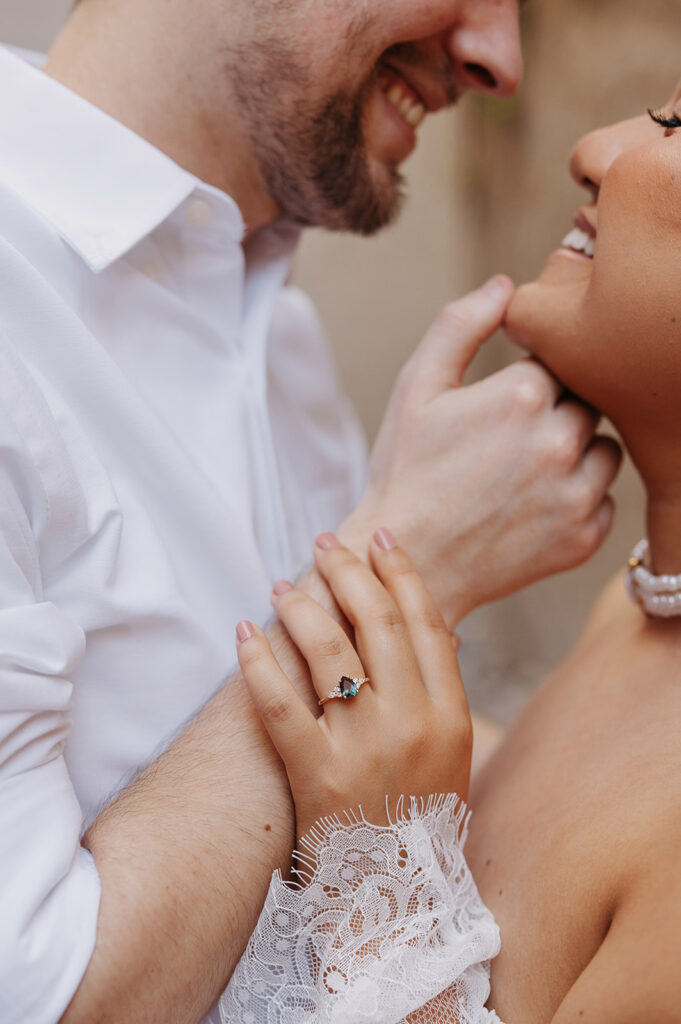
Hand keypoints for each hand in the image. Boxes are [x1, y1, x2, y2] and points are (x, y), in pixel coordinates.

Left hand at [235, 530, 471, 842]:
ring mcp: (363, 748)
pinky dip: (257, 660)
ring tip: (280, 585)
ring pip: (327, 650)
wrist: (397, 903)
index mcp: (451, 715)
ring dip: (300, 605)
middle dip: (348, 572)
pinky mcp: (316, 774)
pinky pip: (279, 702)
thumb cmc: (420, 824)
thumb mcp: (453, 758)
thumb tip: (429, 629)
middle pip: (377, 623)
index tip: (381, 540)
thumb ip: (441, 695)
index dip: (401, 574)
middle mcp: (412, 723)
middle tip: (325, 545)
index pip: (426, 622)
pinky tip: (243, 632)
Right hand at [340, 277, 621, 625]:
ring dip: (575, 453)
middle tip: (509, 439)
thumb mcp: (416, 387)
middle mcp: (558, 442)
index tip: (504, 402)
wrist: (408, 561)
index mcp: (520, 396)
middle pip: (587, 400)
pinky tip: (533, 506)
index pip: (560, 358)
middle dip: (556, 412)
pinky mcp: (584, 538)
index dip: (530, 376)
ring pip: (604, 448)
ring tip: (524, 472)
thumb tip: (507, 285)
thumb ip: (460, 324)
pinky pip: (605, 500)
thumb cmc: (405, 473)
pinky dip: (578, 499)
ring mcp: (575, 494)